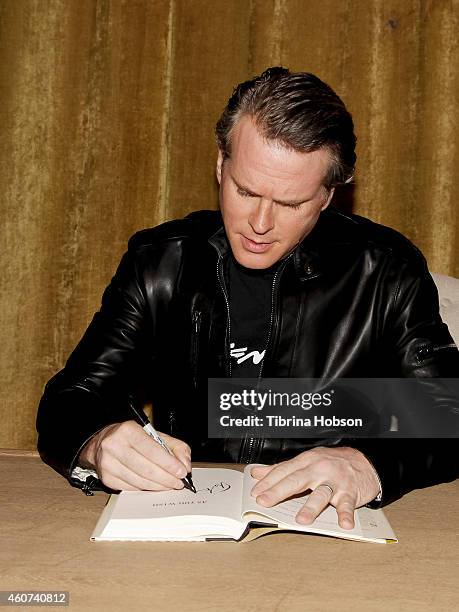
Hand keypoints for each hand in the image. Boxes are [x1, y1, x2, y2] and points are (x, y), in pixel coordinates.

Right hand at [78, 420, 190, 491]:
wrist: (103, 442)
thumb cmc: (132, 438)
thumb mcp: (155, 434)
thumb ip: (175, 447)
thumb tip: (185, 465)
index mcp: (128, 430)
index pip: (152, 450)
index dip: (169, 464)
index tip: (182, 472)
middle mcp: (114, 445)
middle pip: (146, 468)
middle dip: (167, 478)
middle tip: (179, 482)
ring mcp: (108, 463)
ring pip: (140, 481)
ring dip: (158, 486)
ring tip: (169, 485)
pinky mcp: (106, 478)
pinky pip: (132, 488)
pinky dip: (146, 488)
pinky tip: (154, 485)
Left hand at [250, 446, 380, 529]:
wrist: (364, 461)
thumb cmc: (331, 462)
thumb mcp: (306, 461)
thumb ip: (282, 468)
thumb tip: (257, 473)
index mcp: (307, 461)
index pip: (284, 470)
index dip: (268, 481)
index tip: (255, 492)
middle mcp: (320, 469)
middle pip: (297, 480)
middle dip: (279, 491)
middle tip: (264, 502)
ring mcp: (335, 481)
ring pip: (321, 493)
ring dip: (311, 507)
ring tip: (301, 519)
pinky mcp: (351, 492)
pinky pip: (347, 504)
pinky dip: (346, 514)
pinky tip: (344, 524)